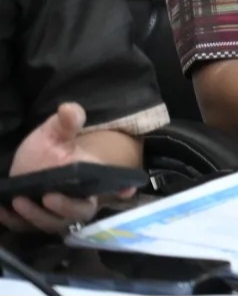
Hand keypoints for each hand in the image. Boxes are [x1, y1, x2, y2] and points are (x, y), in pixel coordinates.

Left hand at [0, 103, 131, 233]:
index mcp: (90, 179)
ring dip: (35, 216)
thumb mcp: (55, 132)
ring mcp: (53, 214)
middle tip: (48, 197)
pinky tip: (3, 210)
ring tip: (19, 200)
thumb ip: (65, 123)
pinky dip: (13, 222)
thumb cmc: (48, 149)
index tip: (127, 190)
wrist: (27, 165)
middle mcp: (76, 200)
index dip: (120, 190)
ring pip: (51, 223)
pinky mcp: (30, 222)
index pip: (111, 187)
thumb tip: (70, 109)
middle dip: (64, 208)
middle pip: (78, 212)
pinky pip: (23, 227)